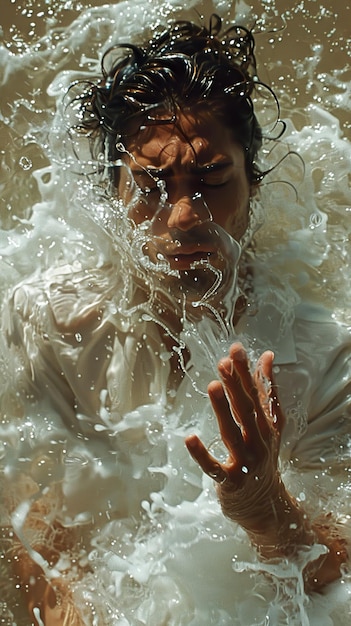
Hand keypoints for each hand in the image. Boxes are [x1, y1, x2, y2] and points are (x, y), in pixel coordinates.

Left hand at [185, 343, 346, 589]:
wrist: (266, 505)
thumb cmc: (262, 455)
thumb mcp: (269, 424)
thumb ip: (267, 390)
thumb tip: (266, 355)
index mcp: (267, 425)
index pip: (257, 394)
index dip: (246, 372)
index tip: (236, 349)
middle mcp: (259, 441)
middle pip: (247, 409)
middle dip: (235, 385)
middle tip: (224, 362)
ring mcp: (245, 462)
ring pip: (232, 433)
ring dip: (223, 410)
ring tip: (213, 386)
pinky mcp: (229, 481)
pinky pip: (213, 466)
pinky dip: (201, 454)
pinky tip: (189, 438)